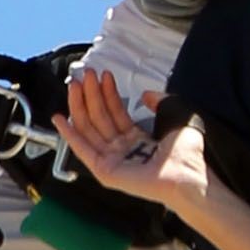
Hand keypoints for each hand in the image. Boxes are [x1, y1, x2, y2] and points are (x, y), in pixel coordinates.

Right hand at [51, 66, 210, 246]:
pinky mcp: (105, 171)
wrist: (188, 174)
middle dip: (91, 94)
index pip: (116, 112)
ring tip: (75, 85)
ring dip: (80, 106)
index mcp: (139, 140)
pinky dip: (70, 134)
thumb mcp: (175, 115)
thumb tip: (147, 94)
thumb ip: (160, 101)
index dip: (107, 93)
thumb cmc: (187, 153)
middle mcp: (124, 150)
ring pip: (90, 129)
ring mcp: (113, 160)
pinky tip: (61, 118)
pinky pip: (83, 150)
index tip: (102, 76)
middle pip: (100, 118)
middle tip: (85, 75)